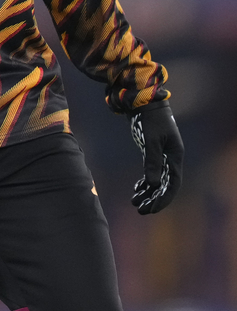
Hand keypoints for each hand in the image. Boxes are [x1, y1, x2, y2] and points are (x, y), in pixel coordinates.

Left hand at [129, 100, 183, 214]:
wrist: (143, 101)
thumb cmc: (149, 118)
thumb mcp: (151, 140)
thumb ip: (152, 162)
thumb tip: (152, 185)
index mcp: (175, 156)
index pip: (172, 184)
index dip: (163, 199)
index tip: (152, 209)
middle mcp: (170, 158)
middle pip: (164, 185)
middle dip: (154, 199)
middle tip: (141, 210)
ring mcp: (162, 155)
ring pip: (157, 180)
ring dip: (147, 193)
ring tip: (135, 202)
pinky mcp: (152, 152)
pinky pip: (151, 172)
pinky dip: (144, 182)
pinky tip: (136, 190)